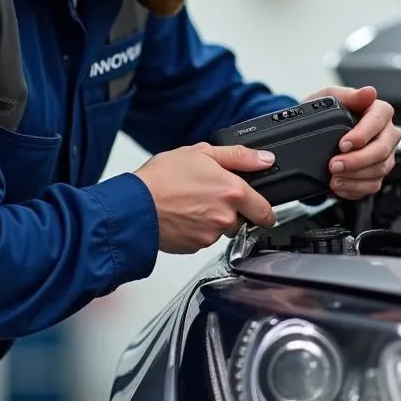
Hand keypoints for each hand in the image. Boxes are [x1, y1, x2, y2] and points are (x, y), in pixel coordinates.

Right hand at [134, 143, 276, 253]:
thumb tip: (264, 160)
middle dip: (232, 210)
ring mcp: (211, 235)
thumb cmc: (162, 179)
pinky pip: (203, 239)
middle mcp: (226, 217)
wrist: (134, 206)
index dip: (265, 210)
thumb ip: (239, 156)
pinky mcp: (195, 247)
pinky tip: (183, 215)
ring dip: (212, 220)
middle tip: (209, 195)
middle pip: (242, 220)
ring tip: (190, 203)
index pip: (265, 211)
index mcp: (233, 192)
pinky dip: (196, 229)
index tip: (263, 210)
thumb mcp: (202, 153)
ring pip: (221, 229)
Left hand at [303, 85, 400, 199]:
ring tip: (333, 177)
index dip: (362, 134)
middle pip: (382, 150)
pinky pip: (372, 185)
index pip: (379, 121)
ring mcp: (384, 156)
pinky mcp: (377, 174)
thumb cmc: (325, 114)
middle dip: (357, 160)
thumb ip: (348, 95)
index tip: (343, 144)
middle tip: (334, 165)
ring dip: (354, 176)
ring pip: (379, 170)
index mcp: (379, 112)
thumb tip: (368, 92)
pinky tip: (338, 184)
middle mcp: (387, 134)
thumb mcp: (329, 97)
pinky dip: (353, 188)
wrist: (315, 137)